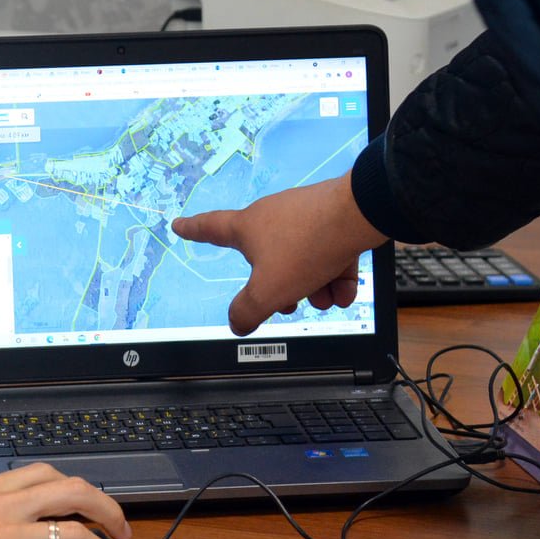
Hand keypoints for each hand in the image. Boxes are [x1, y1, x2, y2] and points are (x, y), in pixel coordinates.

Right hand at [171, 173, 384, 334]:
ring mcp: (305, 217)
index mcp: (248, 228)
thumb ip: (248, 310)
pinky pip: (328, 254)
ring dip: (313, 286)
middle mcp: (273, 217)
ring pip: (301, 261)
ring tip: (326, 297)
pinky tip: (344, 290)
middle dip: (280, 286)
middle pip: (267, 259)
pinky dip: (334, 275)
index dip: (193, 230)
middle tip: (289, 302)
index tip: (180, 225)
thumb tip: (236, 323)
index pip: (210, 228)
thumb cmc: (306, 247)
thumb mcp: (269, 290)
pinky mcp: (333, 221)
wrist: (359, 215)